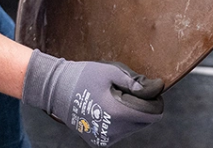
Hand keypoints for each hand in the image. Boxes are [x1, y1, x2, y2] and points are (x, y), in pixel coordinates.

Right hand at [22, 50, 163, 145]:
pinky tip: (107, 108)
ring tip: (113, 99)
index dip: (154, 100)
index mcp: (118, 112)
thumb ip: (135, 81)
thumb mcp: (110, 71)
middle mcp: (113, 130)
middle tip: (125, 91)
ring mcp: (105, 138)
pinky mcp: (99, 141)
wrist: (56, 90)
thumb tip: (156, 88)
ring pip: (133, 128)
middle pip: (144, 122)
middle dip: (141, 106)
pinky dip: (120, 121)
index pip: (153, 114)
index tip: (146, 89)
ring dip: (131, 114)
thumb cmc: (83, 77)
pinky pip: (120, 132)